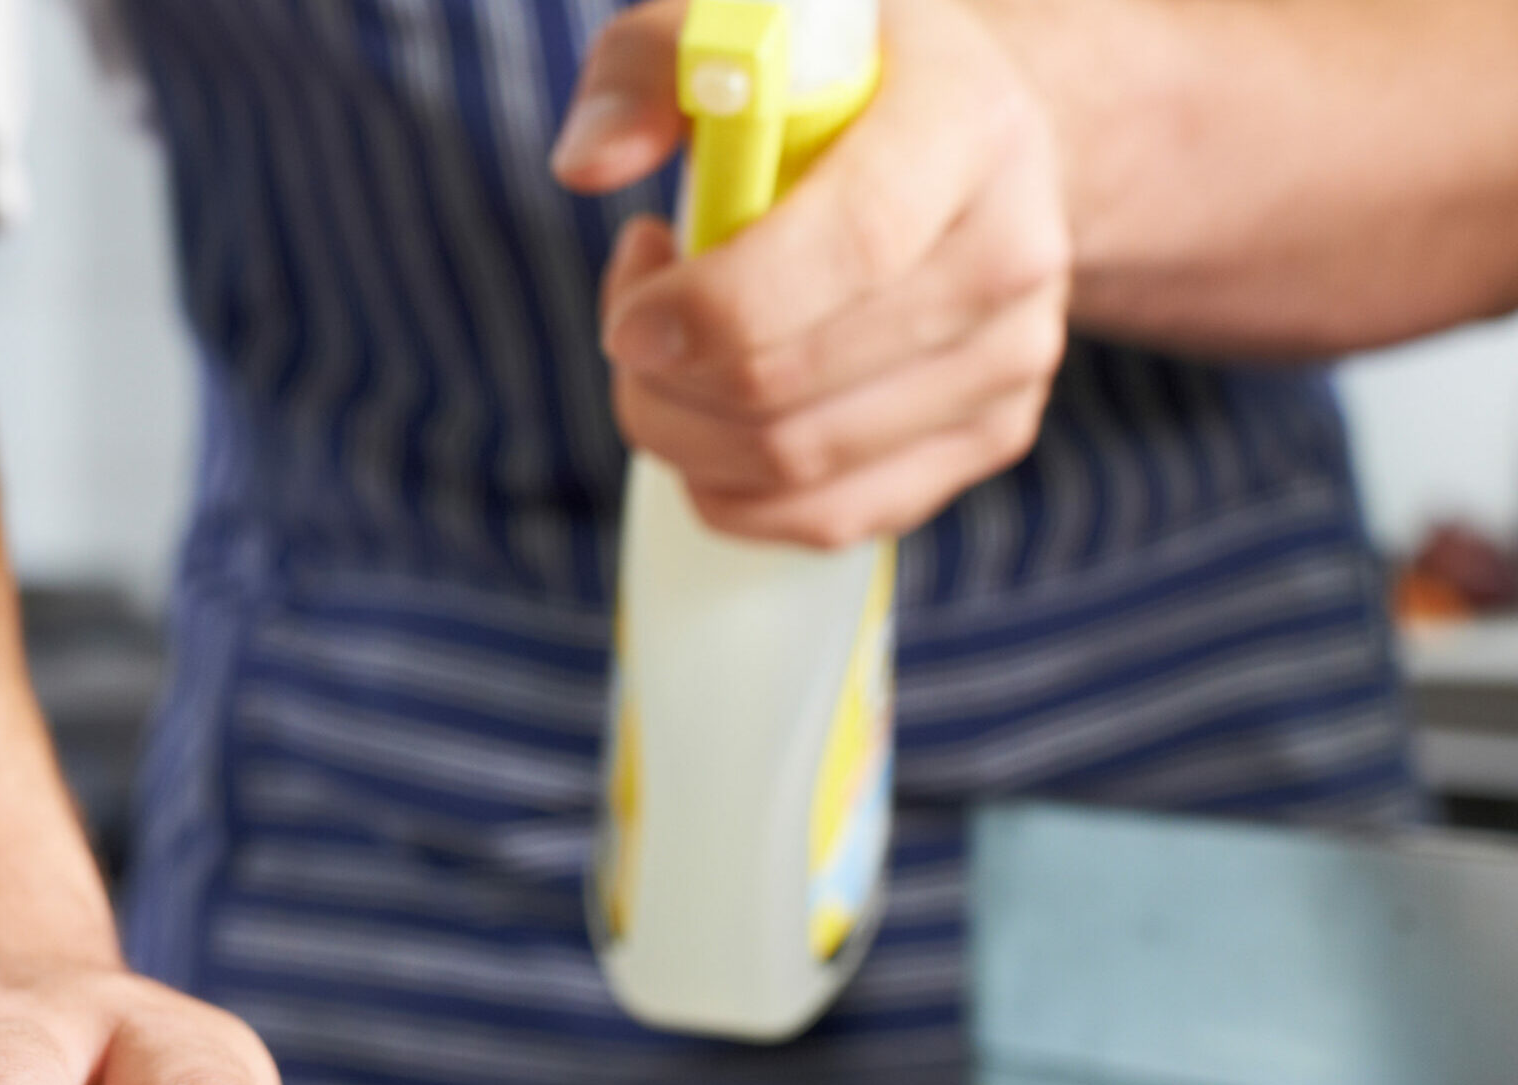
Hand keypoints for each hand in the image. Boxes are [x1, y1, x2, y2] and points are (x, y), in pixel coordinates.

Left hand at [552, 0, 1072, 548]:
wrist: (969, 149)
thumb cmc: (829, 91)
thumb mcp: (739, 35)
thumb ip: (645, 70)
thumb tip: (588, 166)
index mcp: (966, 125)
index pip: (848, 245)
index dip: (714, 308)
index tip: (630, 320)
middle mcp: (1014, 251)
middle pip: (794, 385)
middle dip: (661, 379)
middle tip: (633, 316)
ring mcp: (1014, 359)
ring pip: (796, 466)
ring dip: (682, 430)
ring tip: (673, 347)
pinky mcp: (992, 438)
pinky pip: (823, 519)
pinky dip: (726, 486)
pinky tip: (714, 408)